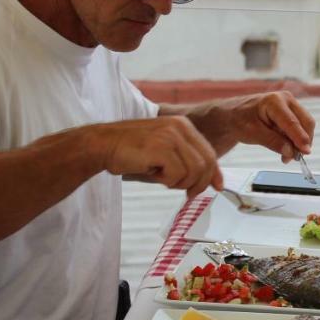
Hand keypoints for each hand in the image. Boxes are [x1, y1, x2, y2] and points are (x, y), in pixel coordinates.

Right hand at [91, 116, 221, 196]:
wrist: (102, 145)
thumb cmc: (131, 152)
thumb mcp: (165, 153)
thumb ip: (187, 162)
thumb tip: (210, 182)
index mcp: (183, 125)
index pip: (209, 152)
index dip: (214, 173)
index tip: (217, 187)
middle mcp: (180, 127)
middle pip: (207, 162)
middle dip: (200, 183)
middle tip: (188, 194)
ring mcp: (171, 136)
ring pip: (194, 170)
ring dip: (180, 182)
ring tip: (162, 178)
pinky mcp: (161, 147)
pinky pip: (177, 174)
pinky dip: (167, 181)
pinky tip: (153, 173)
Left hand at [215, 91, 314, 159]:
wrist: (234, 114)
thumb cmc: (240, 120)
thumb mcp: (251, 133)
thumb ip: (272, 141)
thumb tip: (290, 151)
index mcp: (274, 101)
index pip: (292, 122)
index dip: (300, 138)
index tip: (306, 152)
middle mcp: (286, 99)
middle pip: (305, 122)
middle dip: (302, 142)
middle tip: (292, 158)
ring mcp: (291, 104)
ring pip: (305, 126)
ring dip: (299, 143)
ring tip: (286, 156)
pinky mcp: (292, 112)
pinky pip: (300, 128)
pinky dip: (296, 140)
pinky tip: (286, 149)